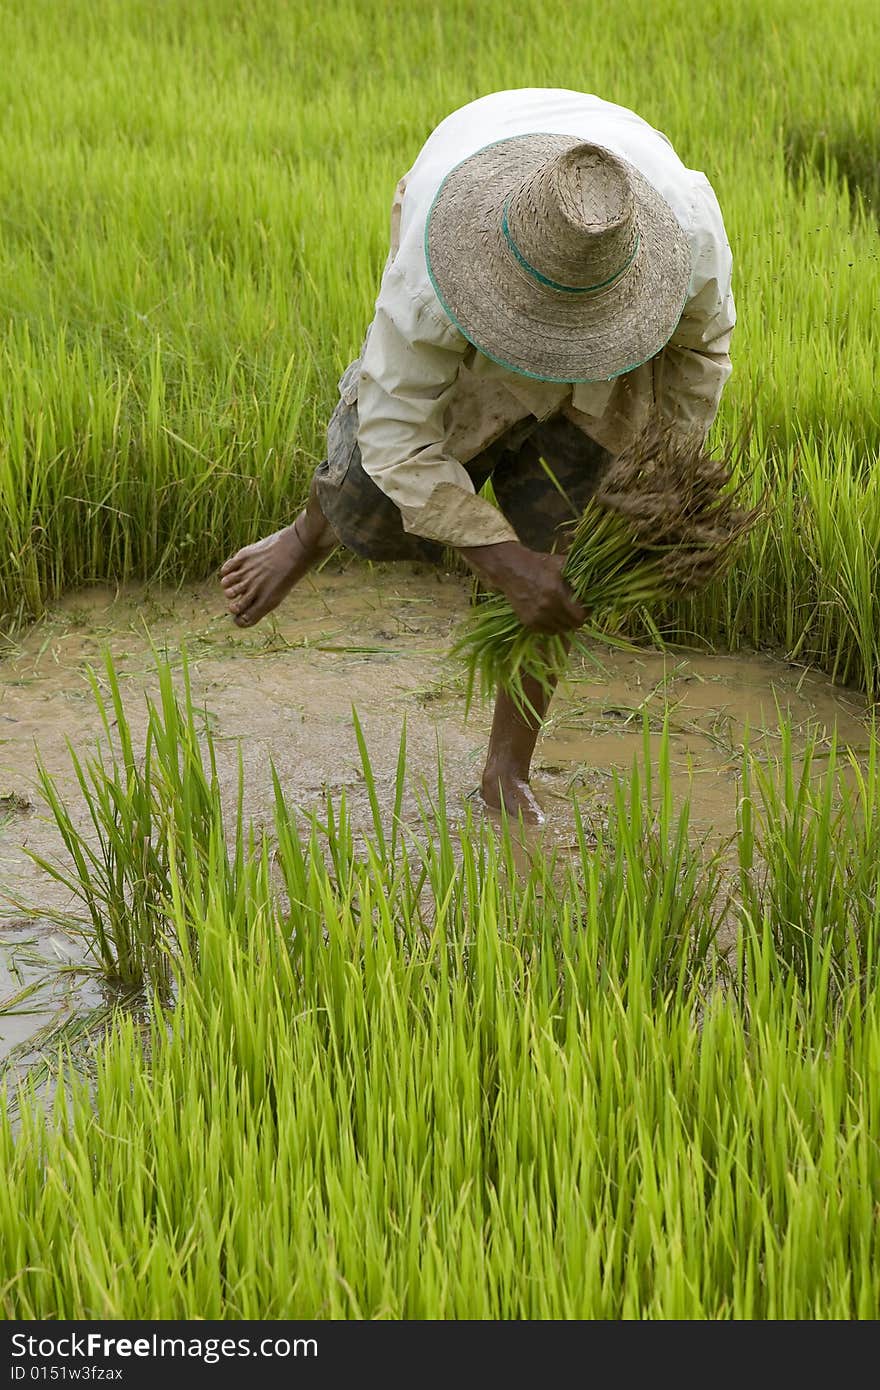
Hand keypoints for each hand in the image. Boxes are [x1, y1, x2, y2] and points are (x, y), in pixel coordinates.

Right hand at [459, 540, 586, 633]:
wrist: (511, 569)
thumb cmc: (539, 564)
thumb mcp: (561, 564)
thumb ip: (579, 574)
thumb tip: (598, 582)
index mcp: (556, 593)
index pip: (580, 616)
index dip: (586, 613)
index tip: (586, 607)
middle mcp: (546, 608)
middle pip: (571, 626)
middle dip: (576, 619)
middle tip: (576, 611)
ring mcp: (536, 617)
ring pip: (560, 631)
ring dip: (564, 623)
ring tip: (562, 612)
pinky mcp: (527, 622)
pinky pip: (546, 632)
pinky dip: (551, 626)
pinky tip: (550, 614)